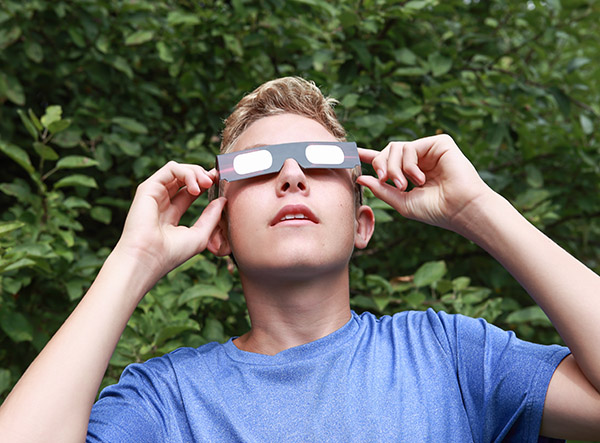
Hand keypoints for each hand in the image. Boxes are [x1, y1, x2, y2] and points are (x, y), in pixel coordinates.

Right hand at [115, 161, 226, 279]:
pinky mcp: (148, 187)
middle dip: (203, 175)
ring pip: (178, 169)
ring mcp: (154, 194)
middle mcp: (161, 202)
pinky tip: (196, 188)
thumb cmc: (171, 253)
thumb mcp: (200, 235)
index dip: (206, 184)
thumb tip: (223, 200)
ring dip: (197, 172)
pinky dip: (187, 173)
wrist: (148, 258)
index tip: (221, 183)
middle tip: (215, 181)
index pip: (191, 192)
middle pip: (185, 178)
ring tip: (208, 183)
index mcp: (171, 214)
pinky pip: (171, 169)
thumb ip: (211, 216)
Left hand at [356, 134, 491, 230]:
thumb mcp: (402, 202)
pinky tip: (419, 178)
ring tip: (405, 185)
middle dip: (381, 166)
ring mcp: (428, 150)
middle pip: (386, 151)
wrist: (460, 209)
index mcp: (409, 173)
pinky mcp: (439, 142)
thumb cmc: (435, 210)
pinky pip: (410, 147)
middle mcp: (418, 159)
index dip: (368, 155)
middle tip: (386, 181)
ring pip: (395, 147)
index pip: (385, 160)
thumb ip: (381, 189)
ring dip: (394, 168)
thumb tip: (360, 178)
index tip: (350, 152)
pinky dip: (409, 164)